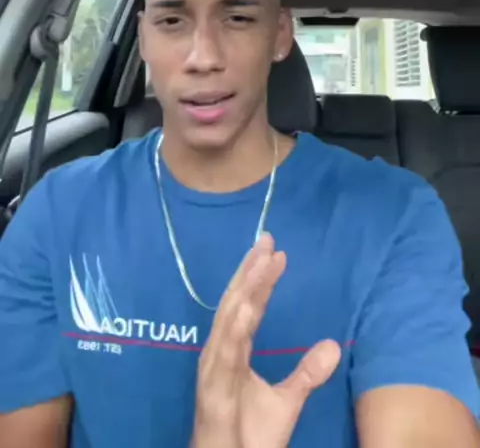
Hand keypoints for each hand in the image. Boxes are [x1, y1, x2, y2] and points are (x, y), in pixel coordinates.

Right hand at [191, 233, 341, 447]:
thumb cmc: (251, 436)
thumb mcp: (287, 401)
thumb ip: (307, 373)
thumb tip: (333, 346)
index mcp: (233, 351)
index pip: (248, 307)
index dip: (260, 279)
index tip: (275, 252)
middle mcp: (220, 353)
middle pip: (236, 303)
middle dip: (250, 271)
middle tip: (267, 240)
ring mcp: (214, 369)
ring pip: (229, 320)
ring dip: (245, 290)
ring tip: (260, 262)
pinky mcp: (213, 389)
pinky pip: (225, 354)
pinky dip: (234, 328)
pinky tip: (246, 307)